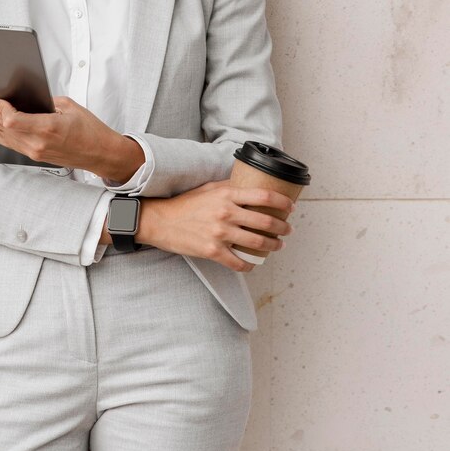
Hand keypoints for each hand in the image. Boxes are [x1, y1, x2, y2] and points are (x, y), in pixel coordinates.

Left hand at [0, 94, 117, 170]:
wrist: (99, 153)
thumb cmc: (89, 129)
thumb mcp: (69, 107)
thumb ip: (44, 101)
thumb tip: (25, 97)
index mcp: (47, 127)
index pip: (13, 120)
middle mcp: (37, 142)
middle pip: (1, 127)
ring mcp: (34, 151)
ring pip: (1, 136)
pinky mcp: (34, 155)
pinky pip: (8, 144)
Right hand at [150, 179, 294, 272]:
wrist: (160, 221)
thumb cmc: (184, 204)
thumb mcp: (208, 188)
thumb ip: (229, 187)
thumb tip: (250, 185)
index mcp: (226, 194)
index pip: (263, 195)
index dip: (282, 202)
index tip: (290, 207)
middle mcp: (226, 213)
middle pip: (265, 221)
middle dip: (283, 227)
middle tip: (287, 229)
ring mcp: (220, 233)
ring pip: (257, 243)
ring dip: (273, 245)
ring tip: (277, 245)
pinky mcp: (212, 251)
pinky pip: (239, 262)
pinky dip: (249, 265)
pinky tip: (253, 264)